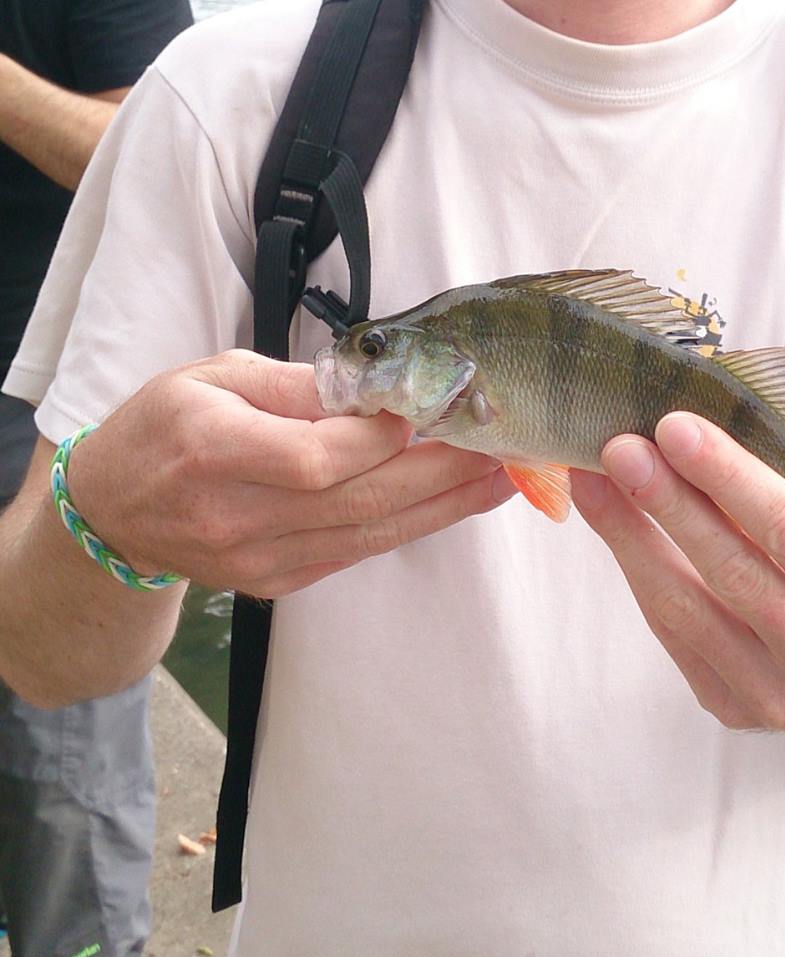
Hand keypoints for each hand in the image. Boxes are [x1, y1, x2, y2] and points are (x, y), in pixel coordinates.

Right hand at [66, 350, 511, 598]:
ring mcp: (257, 558)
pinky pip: (354, 552)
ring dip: (441, 506)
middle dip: (438, 473)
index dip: (380, 438)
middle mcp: (236, 515)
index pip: (316, 457)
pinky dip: (406, 526)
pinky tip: (451, 504)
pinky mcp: (275, 581)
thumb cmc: (164, 426)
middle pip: (357, 500)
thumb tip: (368, 385)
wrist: (114, 511)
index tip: (429, 406)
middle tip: (499, 443)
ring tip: (499, 477)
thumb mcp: (212, 374)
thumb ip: (290, 384)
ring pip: (368, 534)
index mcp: (213, 449)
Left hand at [572, 412, 784, 730]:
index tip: (675, 426)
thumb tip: (690, 432)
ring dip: (631, 535)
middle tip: (619, 446)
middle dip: (668, 501)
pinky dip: (638, 571)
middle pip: (732, 570)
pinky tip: (613, 525)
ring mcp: (781, 699)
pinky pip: (672, 632)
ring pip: (685, 606)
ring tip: (594, 478)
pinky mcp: (736, 710)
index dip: (729, 477)